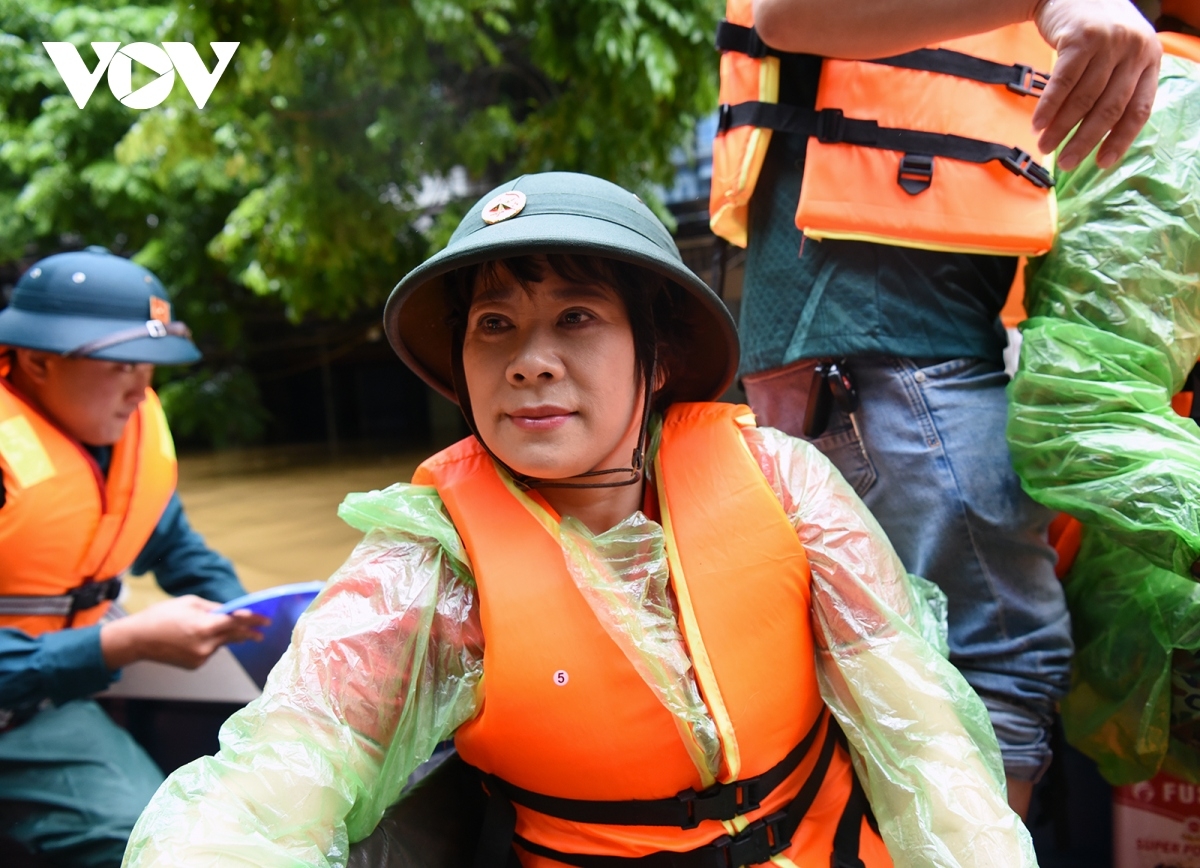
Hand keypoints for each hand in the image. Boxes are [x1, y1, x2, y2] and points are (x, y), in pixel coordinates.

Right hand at [100, 595, 269, 670]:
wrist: (138, 639)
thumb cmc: (161, 616)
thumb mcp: (190, 603)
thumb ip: (215, 608)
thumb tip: (232, 612)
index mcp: (206, 626)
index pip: (237, 623)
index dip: (254, 621)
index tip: (266, 621)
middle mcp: (206, 645)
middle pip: (235, 637)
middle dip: (248, 633)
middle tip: (260, 632)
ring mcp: (201, 657)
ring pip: (221, 644)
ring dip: (221, 636)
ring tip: (198, 628)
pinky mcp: (195, 665)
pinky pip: (209, 651)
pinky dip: (208, 644)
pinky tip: (191, 639)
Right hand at [1033, 0, 1161, 170]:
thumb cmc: (1094, 29)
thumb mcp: (1119, 52)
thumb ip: (1118, 84)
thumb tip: (1096, 135)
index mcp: (1150, 58)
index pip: (1139, 109)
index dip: (1120, 140)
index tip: (1101, 163)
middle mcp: (1135, 50)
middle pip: (1109, 108)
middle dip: (1084, 141)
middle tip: (1066, 163)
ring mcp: (1109, 43)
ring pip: (1083, 98)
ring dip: (1061, 128)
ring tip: (1045, 146)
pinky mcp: (1081, 38)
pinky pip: (1062, 82)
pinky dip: (1048, 107)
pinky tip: (1037, 124)